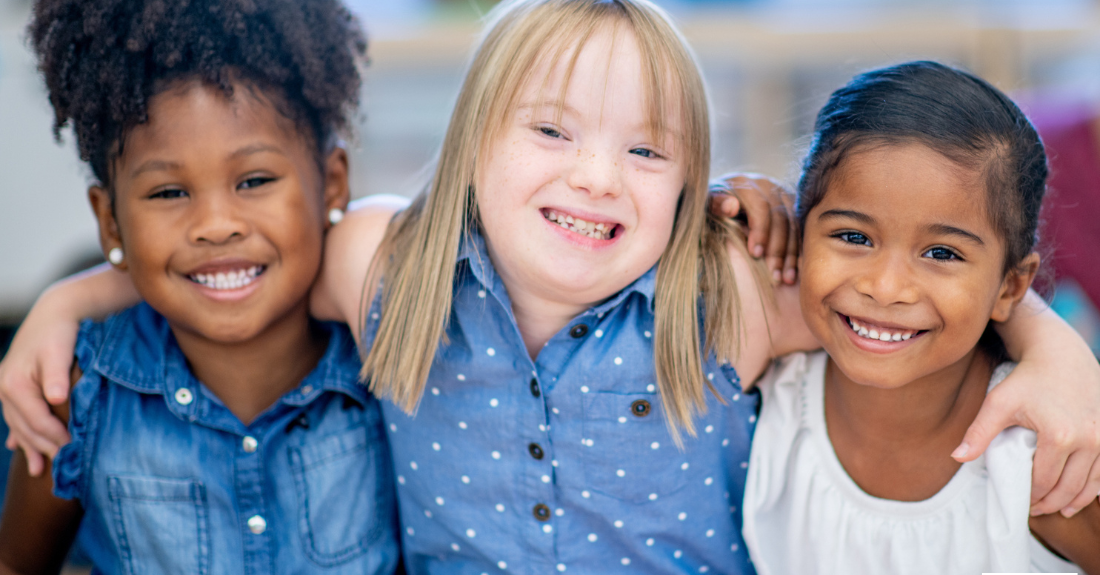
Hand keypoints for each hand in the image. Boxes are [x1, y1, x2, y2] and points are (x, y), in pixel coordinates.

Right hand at [0, 291, 77, 476]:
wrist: (55, 311)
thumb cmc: (61, 332)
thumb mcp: (59, 351)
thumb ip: (57, 376)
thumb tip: (57, 398)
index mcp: (13, 384)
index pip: (36, 420)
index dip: (55, 437)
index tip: (73, 451)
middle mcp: (4, 388)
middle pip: (25, 427)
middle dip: (44, 447)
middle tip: (65, 466)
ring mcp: (6, 388)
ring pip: (18, 425)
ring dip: (29, 446)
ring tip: (39, 469)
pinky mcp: (13, 386)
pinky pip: (15, 416)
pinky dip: (19, 434)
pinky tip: (18, 447)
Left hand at [708, 173, 797, 283]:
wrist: (721, 205)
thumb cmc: (711, 211)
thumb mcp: (707, 207)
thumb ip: (716, 205)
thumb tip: (731, 206)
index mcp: (743, 183)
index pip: (760, 207)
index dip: (760, 231)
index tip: (755, 255)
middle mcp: (766, 185)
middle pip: (780, 217)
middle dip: (777, 247)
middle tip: (772, 273)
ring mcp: (782, 194)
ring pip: (794, 225)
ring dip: (790, 253)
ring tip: (785, 278)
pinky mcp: (793, 206)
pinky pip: (801, 230)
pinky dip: (798, 252)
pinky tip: (794, 271)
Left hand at [954, 304, 1099, 516]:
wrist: (1060, 356)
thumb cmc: (1025, 379)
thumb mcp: (998, 402)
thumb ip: (979, 432)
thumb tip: (957, 457)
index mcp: (1060, 436)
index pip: (1042, 480)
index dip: (1029, 496)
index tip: (1019, 502)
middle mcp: (1088, 440)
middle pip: (1067, 487)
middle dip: (1049, 503)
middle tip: (1033, 509)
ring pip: (1090, 484)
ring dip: (1072, 501)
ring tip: (1055, 508)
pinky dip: (1092, 489)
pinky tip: (1078, 496)